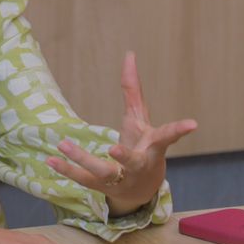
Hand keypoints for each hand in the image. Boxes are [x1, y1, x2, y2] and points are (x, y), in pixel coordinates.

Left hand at [47, 51, 197, 215]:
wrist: (141, 188)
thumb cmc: (143, 146)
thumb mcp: (141, 118)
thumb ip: (133, 89)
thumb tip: (129, 54)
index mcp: (153, 147)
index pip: (168, 137)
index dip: (180, 129)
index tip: (193, 124)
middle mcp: (139, 165)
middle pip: (132, 161)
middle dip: (124, 156)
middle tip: (113, 149)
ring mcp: (121, 178)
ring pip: (102, 172)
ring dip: (82, 159)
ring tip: (63, 144)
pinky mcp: (103, 186)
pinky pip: (83, 180)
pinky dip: (67, 170)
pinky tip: (51, 160)